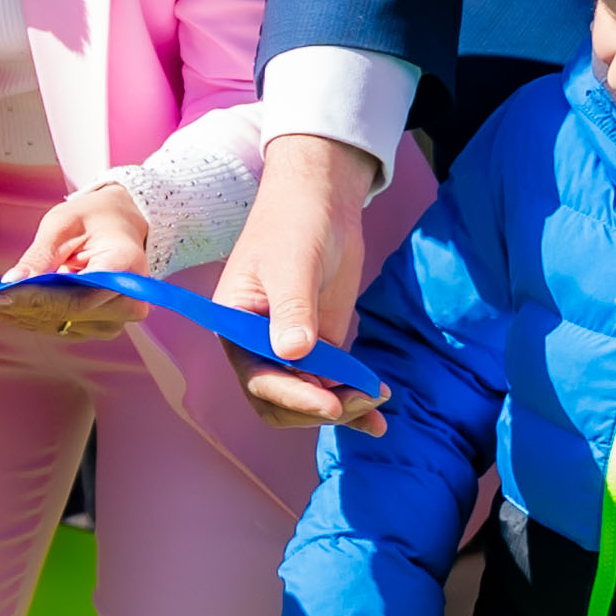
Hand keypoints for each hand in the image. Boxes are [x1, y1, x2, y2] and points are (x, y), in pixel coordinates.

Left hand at [0, 179, 153, 336]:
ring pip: (50, 324)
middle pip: (60, 315)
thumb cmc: (96, 218)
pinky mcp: (91, 327)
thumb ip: (41, 254)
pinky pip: (49, 324)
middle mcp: (124, 305)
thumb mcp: (66, 222)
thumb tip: (13, 281)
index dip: (32, 299)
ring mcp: (109, 321)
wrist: (120, 228)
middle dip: (10, 307)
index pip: (75, 297)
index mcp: (125, 270)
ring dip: (6, 314)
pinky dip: (16, 315)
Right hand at [218, 133, 383, 426]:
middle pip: (281, 401)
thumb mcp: (293, 263)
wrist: (321, 202)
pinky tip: (378, 414)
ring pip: (310, 399)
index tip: (330, 404)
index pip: (258, 379)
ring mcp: (291, 350)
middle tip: (359, 399)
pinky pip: (333, 385)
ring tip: (376, 400)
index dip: (293, 397)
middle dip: (318, 408)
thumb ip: (292, 308)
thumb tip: (294, 354)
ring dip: (342, 408)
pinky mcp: (321, 347)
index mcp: (237, 329)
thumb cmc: (294, 224)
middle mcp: (258, 347)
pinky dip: (353, 400)